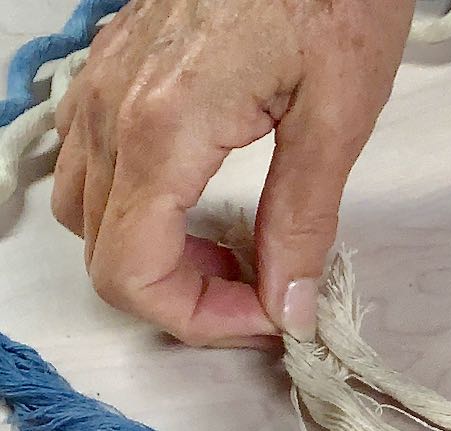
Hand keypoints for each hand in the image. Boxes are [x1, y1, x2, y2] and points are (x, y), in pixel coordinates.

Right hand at [51, 0, 413, 347]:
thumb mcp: (337, 116)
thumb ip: (304, 219)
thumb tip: (287, 305)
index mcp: (164, 129)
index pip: (133, 273)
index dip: (200, 319)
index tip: (268, 318)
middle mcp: (114, 110)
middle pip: (105, 254)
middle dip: (186, 296)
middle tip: (264, 291)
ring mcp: (106, 85)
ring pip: (89, 212)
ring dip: (158, 252)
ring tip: (238, 250)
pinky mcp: (119, 68)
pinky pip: (95, 161)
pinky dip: (141, 205)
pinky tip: (206, 200)